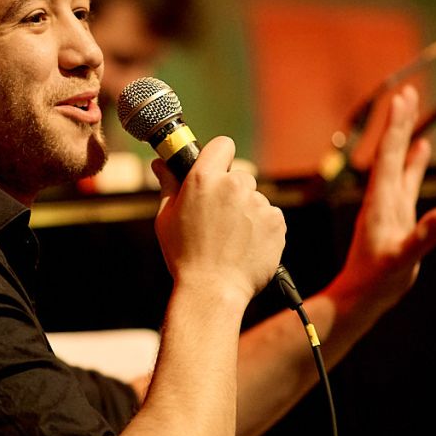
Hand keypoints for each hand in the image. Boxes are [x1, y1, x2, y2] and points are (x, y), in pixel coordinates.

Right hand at [152, 135, 286, 302]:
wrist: (213, 290)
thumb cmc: (184, 255)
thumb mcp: (166, 218)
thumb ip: (168, 185)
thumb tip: (160, 164)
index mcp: (204, 179)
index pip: (222, 144)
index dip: (219, 155)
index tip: (215, 169)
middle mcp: (233, 186)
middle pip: (239, 175)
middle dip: (230, 191)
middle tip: (217, 218)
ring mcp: (258, 203)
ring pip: (254, 198)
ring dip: (245, 211)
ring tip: (230, 239)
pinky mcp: (276, 222)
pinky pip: (269, 215)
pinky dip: (260, 227)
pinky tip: (245, 245)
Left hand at [334, 86, 435, 315]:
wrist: (360, 296)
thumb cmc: (378, 281)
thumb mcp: (402, 260)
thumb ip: (423, 237)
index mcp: (380, 201)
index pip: (388, 154)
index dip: (396, 126)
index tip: (402, 97)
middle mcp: (382, 196)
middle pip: (390, 150)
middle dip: (399, 120)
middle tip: (407, 91)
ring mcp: (389, 204)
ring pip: (398, 161)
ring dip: (405, 135)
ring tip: (412, 109)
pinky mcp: (397, 215)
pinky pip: (407, 180)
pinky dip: (414, 161)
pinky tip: (421, 148)